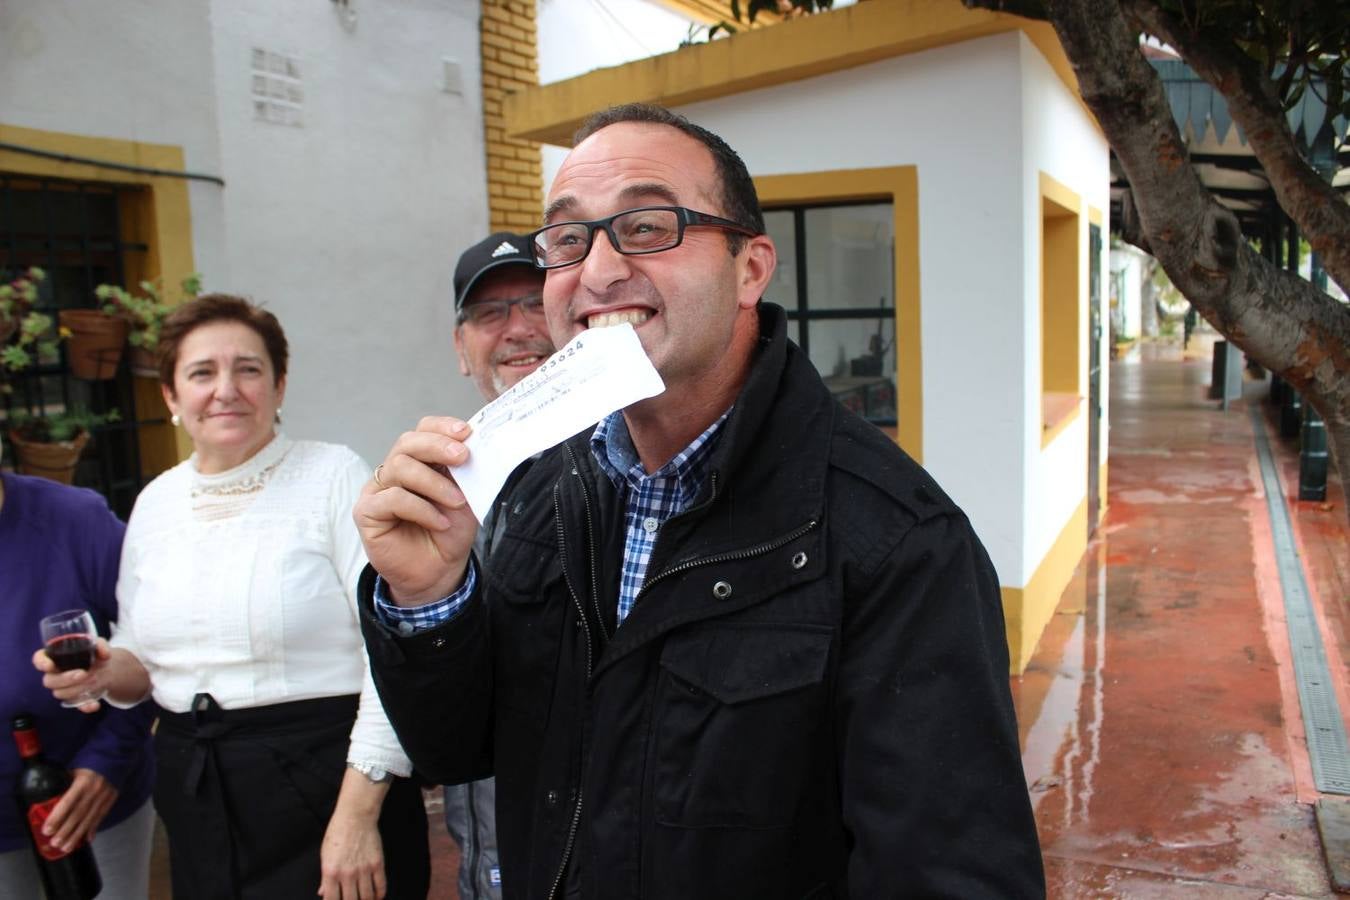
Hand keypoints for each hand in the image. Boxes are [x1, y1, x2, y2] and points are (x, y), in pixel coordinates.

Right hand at [32, 638, 110, 712]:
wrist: (104, 668)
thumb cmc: (93, 653)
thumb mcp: (98, 645)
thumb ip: (100, 645)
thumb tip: (105, 654)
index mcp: (54, 656)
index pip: (39, 659)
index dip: (41, 663)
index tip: (50, 665)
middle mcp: (54, 673)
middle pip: (49, 680)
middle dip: (66, 678)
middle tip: (84, 673)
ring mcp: (62, 687)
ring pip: (60, 693)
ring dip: (77, 689)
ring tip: (95, 680)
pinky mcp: (73, 698)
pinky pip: (75, 705)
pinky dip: (85, 706)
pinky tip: (95, 704)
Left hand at [42, 768, 116, 852]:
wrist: (115, 758)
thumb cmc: (90, 764)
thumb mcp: (75, 770)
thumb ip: (65, 784)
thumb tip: (49, 798)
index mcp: (83, 783)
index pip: (67, 803)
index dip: (57, 817)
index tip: (47, 829)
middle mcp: (94, 792)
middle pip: (78, 815)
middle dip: (65, 831)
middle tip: (54, 843)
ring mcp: (104, 798)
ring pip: (89, 820)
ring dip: (77, 835)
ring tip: (66, 848)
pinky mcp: (110, 801)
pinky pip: (101, 817)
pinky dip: (93, 829)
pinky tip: (87, 840)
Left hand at [318, 773, 388, 899]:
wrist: (355, 817)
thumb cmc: (337, 834)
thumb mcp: (325, 855)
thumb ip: (324, 878)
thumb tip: (323, 893)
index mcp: (330, 872)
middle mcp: (347, 874)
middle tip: (352, 899)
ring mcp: (364, 869)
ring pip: (366, 897)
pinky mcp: (377, 864)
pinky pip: (380, 886)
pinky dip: (379, 894)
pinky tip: (376, 896)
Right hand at [354, 416, 478, 604]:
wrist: (439, 570)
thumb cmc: (449, 531)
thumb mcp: (465, 496)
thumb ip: (464, 472)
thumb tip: (472, 446)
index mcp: (419, 461)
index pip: (423, 430)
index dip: (442, 427)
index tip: (466, 433)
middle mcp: (394, 470)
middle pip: (407, 442)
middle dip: (437, 446)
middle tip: (463, 457)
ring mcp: (377, 490)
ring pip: (400, 467)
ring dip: (434, 483)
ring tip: (457, 501)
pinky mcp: (367, 512)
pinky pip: (392, 499)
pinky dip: (421, 509)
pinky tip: (439, 522)